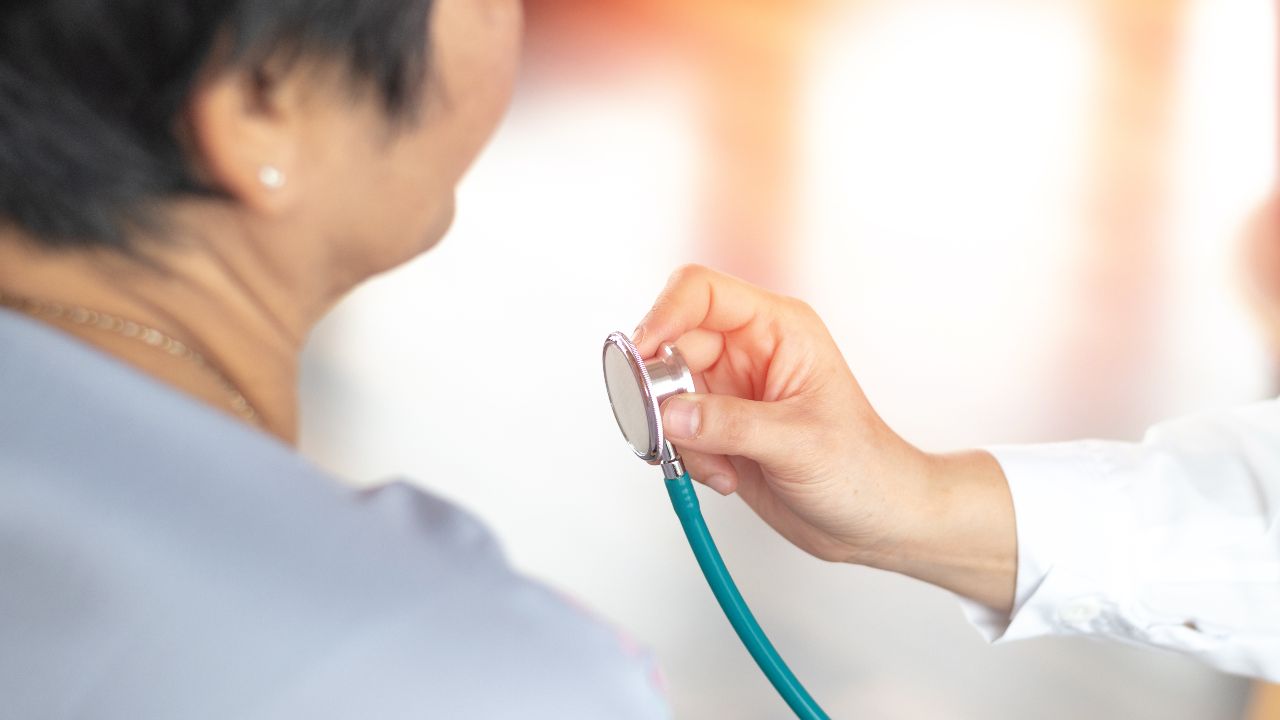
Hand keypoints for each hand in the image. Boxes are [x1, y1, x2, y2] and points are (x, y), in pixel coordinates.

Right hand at [633, 265, 1014, 609]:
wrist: (875, 520)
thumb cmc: (862, 468)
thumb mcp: (798, 442)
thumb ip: (729, 424)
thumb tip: (669, 413)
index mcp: (776, 328)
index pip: (701, 293)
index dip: (664, 314)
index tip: (641, 352)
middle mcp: (747, 351)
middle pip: (671, 346)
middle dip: (664, 394)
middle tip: (670, 430)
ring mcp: (729, 390)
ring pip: (665, 394)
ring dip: (680, 436)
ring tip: (721, 466)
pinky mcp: (717, 427)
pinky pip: (674, 430)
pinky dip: (687, 458)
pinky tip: (726, 476)